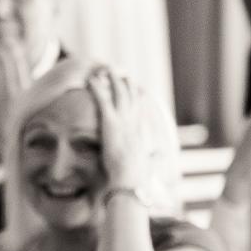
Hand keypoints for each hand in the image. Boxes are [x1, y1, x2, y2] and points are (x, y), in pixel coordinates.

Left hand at [87, 66, 154, 195]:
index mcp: (140, 131)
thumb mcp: (147, 164)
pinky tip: (91, 81)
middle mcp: (133, 122)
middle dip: (124, 82)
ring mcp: (123, 121)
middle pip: (130, 96)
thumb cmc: (137, 176)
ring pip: (118, 93)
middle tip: (119, 72)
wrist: (130, 180)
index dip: (136, 96)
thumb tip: (158, 156)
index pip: (139, 109)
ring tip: (105, 69)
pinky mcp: (111, 124)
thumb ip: (152, 157)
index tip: (135, 87)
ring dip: (112, 79)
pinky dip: (97, 89)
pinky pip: (103, 101)